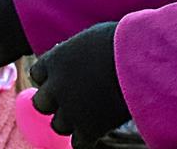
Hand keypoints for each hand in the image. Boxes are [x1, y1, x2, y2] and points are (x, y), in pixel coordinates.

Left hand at [31, 22, 129, 148]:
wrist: (139, 61)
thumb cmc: (121, 41)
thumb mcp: (91, 39)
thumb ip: (75, 53)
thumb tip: (74, 58)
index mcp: (54, 60)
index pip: (37, 74)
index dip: (51, 78)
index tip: (65, 78)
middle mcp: (56, 86)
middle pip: (41, 103)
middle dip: (55, 102)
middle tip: (74, 99)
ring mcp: (70, 110)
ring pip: (58, 126)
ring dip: (72, 122)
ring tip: (93, 113)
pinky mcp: (88, 129)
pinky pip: (79, 143)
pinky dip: (88, 137)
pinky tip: (100, 127)